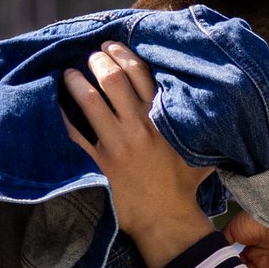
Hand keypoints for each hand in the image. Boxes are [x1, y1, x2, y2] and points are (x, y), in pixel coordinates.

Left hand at [60, 42, 214, 267]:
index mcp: (161, 118)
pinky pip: (75, 134)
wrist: (166, 221)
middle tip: (91, 56)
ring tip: (70, 73)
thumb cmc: (184, 187)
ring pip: (90, 101)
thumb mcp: (199, 151)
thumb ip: (200, 126)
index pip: (140, 72)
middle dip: (98, 61)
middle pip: (112, 79)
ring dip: (77, 81)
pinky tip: (56, 104)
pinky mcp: (101, 163)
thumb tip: (213, 105)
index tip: (111, 46)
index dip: (122, 54)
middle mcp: (138, 126)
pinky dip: (63, 116)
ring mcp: (117, 145)